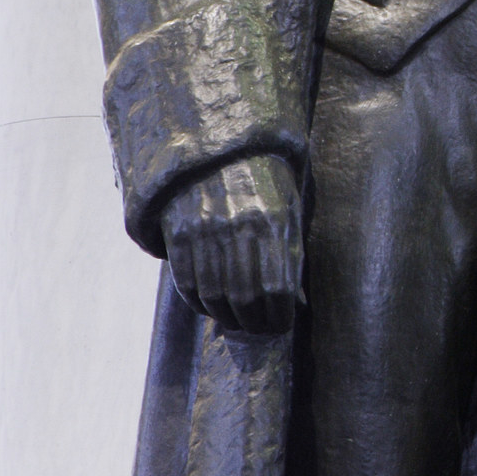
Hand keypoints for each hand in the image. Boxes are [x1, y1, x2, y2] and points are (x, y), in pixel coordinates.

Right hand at [157, 153, 304, 334]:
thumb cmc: (265, 182)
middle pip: (244, 298)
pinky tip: (211, 307)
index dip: (279, 316)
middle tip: (258, 329)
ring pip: (214, 295)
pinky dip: (198, 303)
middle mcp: (238, 227)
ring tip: (236, 321)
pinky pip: (187, 282)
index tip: (281, 325)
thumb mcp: (288, 209)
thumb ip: (291, 254)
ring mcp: (204, 230)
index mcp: (273, 221)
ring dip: (226, 317)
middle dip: (253, 323)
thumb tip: (298, 304)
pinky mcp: (178, 233)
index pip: (277, 288)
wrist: (218, 146)